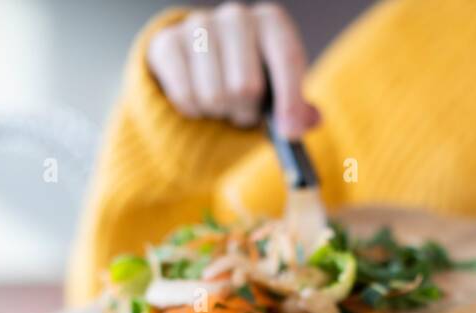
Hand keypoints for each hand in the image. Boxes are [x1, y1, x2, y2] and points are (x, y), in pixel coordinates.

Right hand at [146, 2, 320, 135]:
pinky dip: (194, 110)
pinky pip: (185, 95)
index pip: (286, 59)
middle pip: (245, 86)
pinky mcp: (168, 42)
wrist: (201, 60)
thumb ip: (297, 109)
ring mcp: (200, 24)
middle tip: (244, 112)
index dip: (289, 100)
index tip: (288, 131)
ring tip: (222, 104)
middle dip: (245, 111)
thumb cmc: (250, 76)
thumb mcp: (279, 90)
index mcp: (272, 22)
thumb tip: (307, 122)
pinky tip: (198, 100)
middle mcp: (237, 16)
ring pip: (214, 95)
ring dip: (219, 112)